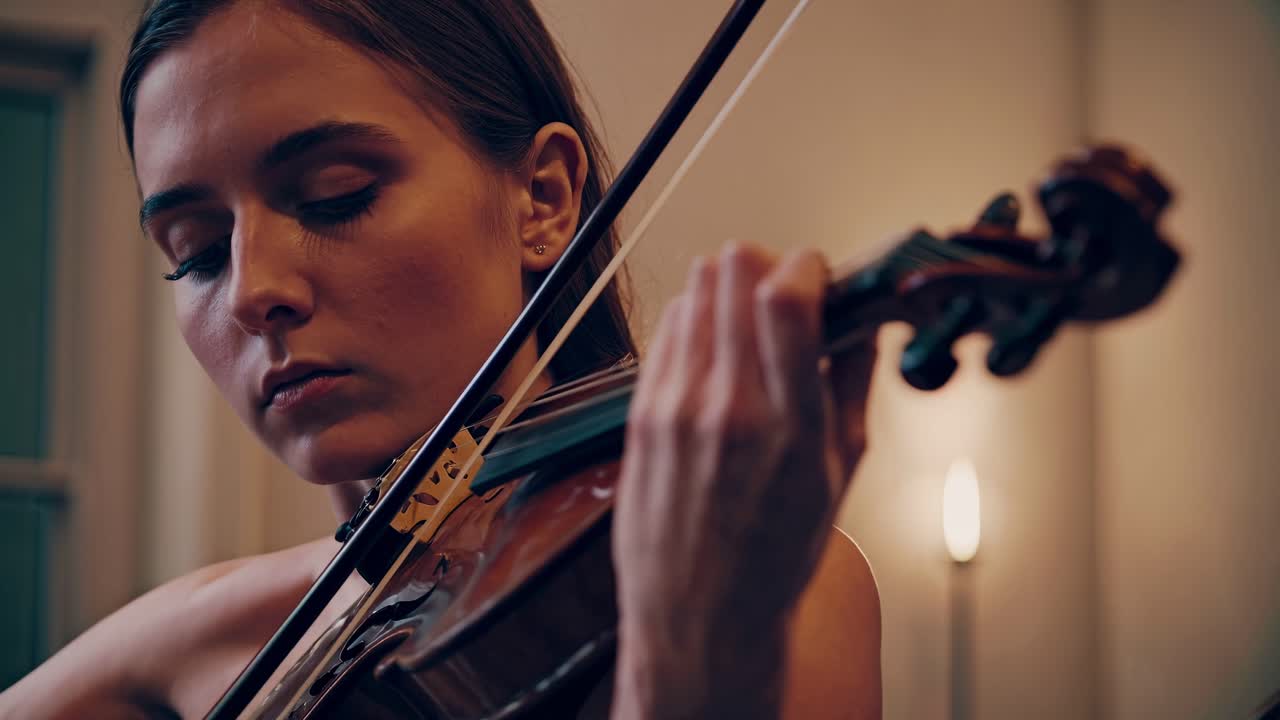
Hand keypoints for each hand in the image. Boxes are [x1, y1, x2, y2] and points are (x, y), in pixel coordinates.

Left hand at [611, 243, 876, 717]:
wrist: (697, 617)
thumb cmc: (773, 559)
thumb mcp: (839, 476)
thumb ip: (851, 384)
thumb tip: (861, 319)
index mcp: (789, 427)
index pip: (785, 297)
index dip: (808, 264)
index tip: (821, 274)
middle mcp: (724, 408)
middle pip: (731, 270)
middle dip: (768, 269)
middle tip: (786, 299)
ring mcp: (673, 408)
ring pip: (695, 289)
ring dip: (730, 293)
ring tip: (751, 333)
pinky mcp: (639, 412)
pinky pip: (668, 329)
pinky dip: (697, 325)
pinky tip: (716, 360)